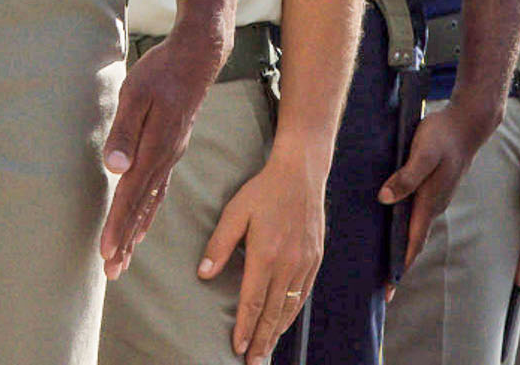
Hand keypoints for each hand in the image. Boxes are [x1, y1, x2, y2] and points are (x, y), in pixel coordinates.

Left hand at [100, 26, 219, 277]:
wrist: (197, 58)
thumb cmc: (162, 71)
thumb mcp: (135, 93)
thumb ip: (124, 131)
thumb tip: (114, 168)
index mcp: (155, 148)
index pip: (132, 195)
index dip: (118, 226)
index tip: (107, 253)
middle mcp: (166, 159)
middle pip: (141, 208)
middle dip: (126, 241)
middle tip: (112, 272)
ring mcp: (171, 157)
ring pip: (151, 203)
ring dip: (136, 232)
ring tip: (124, 258)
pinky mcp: (172, 150)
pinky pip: (159, 191)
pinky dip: (148, 213)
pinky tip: (142, 224)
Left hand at [200, 150, 327, 364]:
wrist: (301, 174)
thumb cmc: (263, 191)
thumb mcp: (235, 211)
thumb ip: (220, 244)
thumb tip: (204, 273)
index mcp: (265, 255)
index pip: (253, 302)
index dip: (245, 328)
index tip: (237, 348)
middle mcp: (288, 264)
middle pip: (272, 313)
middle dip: (261, 341)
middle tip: (253, 363)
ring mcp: (304, 264)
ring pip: (289, 308)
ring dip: (277, 332)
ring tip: (266, 351)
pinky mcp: (315, 260)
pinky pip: (303, 295)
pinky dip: (292, 314)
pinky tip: (284, 324)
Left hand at [380, 98, 486, 277]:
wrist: (466, 124)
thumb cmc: (443, 136)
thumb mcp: (422, 152)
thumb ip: (406, 176)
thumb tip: (384, 198)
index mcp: (430, 202)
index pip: (413, 243)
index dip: (400, 267)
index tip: (389, 290)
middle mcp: (433, 205)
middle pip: (413, 242)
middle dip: (398, 266)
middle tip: (382, 289)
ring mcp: (435, 199)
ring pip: (415, 230)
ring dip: (401, 249)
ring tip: (384, 266)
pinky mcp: (433, 189)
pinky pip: (416, 216)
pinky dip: (404, 230)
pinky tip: (393, 230)